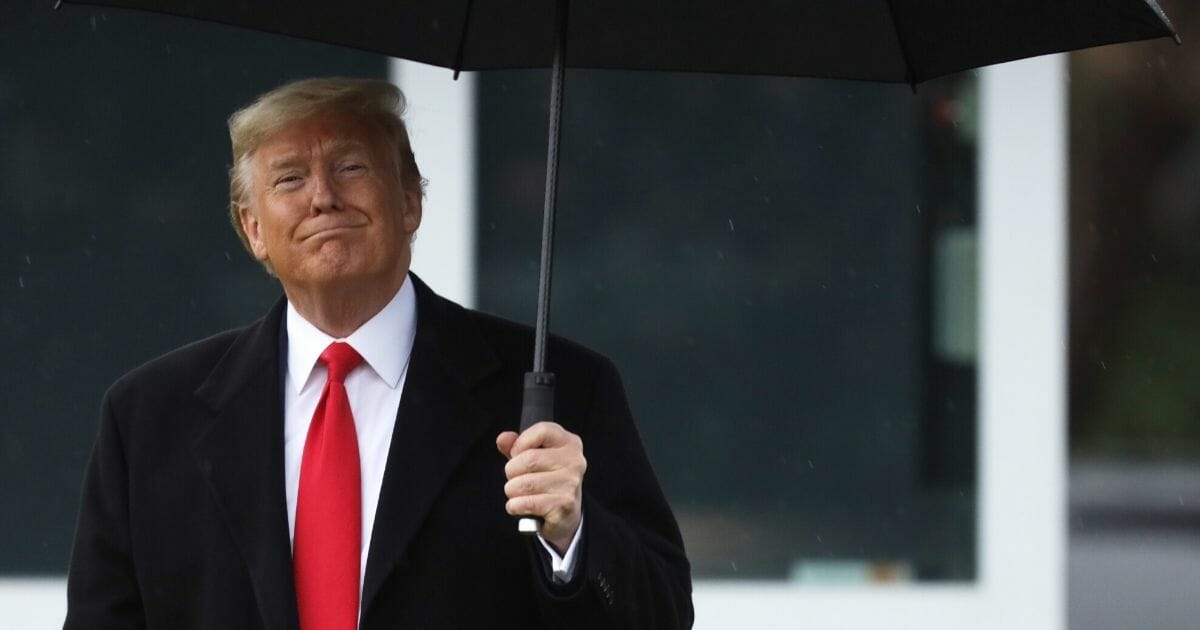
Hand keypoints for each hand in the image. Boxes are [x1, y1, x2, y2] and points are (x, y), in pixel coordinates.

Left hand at [496, 422, 585, 553]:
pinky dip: (514, 506)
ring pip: (524, 484)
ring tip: (518, 493)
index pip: (543, 430)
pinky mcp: (563, 505)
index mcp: (569, 443)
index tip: (517, 454)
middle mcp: (574, 461)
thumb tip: (503, 438)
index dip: (521, 442)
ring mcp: (570, 484)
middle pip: (529, 459)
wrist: (565, 514)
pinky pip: (525, 503)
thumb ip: (517, 446)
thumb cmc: (548, 481)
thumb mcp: (535, 458)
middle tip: (515, 478)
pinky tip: (519, 506)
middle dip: (511, 471)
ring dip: (511, 491)